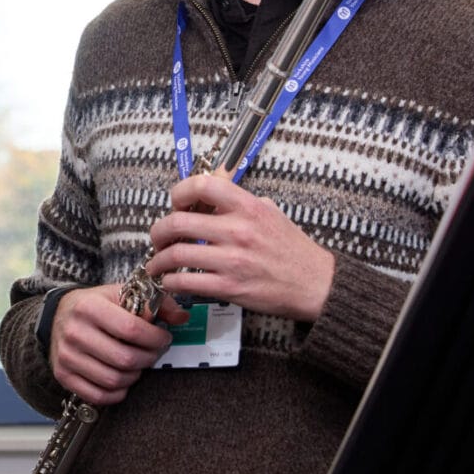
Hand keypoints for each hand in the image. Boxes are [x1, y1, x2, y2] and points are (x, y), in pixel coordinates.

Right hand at [49, 284, 184, 405]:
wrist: (58, 315)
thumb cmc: (94, 305)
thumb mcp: (120, 294)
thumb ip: (153, 303)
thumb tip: (181, 317)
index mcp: (90, 307)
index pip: (131, 329)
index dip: (155, 338)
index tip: (164, 338)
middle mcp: (75, 332)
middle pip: (125, 359)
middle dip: (149, 359)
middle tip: (154, 353)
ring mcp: (67, 356)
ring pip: (114, 380)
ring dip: (135, 376)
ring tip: (138, 364)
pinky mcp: (63, 375)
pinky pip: (98, 395)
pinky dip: (117, 393)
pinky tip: (123, 379)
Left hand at [145, 170, 335, 321]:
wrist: (316, 284)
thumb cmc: (293, 249)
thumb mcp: (271, 213)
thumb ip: (242, 202)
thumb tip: (213, 197)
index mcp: (247, 207)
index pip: (201, 185)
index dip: (179, 193)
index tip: (175, 204)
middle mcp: (238, 230)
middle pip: (178, 223)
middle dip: (159, 231)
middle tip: (158, 238)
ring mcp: (232, 260)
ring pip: (176, 255)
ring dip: (159, 260)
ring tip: (157, 264)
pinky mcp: (229, 287)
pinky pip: (186, 282)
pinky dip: (171, 282)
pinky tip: (171, 282)